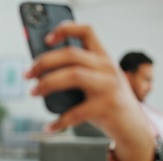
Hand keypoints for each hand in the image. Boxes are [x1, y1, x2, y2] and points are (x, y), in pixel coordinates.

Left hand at [25, 22, 153, 160]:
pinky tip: (49, 127)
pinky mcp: (107, 107)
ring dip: (47, 83)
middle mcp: (107, 68)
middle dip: (44, 62)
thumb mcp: (96, 82)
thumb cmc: (107, 104)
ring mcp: (109, 86)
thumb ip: (76, 74)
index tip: (46, 40)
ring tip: (34, 92)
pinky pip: (76, 113)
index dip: (65, 30)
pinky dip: (59, 121)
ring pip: (73, 75)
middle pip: (71, 54)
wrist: (134, 129)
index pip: (86, 32)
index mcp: (103, 58)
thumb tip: (39, 74)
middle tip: (28, 74)